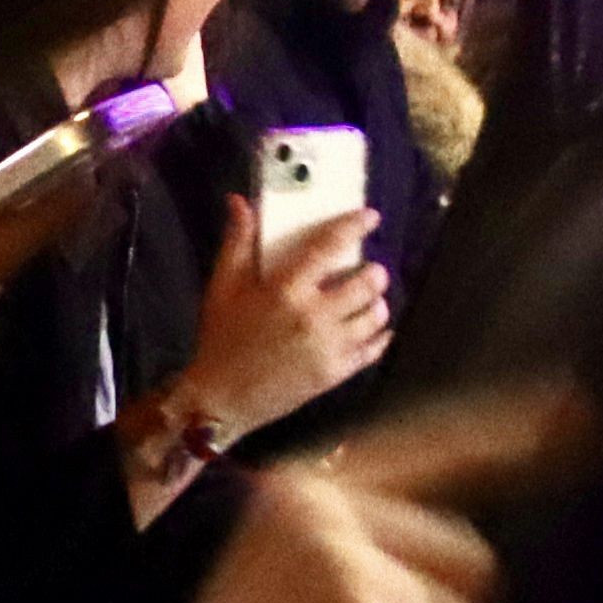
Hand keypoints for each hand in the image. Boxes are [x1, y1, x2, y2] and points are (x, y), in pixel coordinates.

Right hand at [0, 386, 590, 602]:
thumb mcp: (281, 595)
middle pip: (459, 542)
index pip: (422, 444)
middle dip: (478, 582)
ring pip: (469, 599)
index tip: (574, 410)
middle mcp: (320, 508)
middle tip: (589, 463)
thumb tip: (468, 560)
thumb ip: (358, 556)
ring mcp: (350, 563)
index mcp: (294, 494)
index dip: (504, 431)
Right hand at [184, 195, 392, 433]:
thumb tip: (240, 203)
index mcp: (284, 290)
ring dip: (378, 303)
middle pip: (365, 284)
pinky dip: (380, 337)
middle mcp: (312, 316)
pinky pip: (373, 350)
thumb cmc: (221, 341)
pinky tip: (376, 330)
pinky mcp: (335, 373)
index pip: (328, 248)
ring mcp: (327, 347)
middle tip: (371, 270)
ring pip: (375, 316)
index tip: (369, 217)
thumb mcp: (223, 287)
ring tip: (371, 300)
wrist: (221, 399)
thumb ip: (237, 243)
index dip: (353, 227)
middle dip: (374, 272)